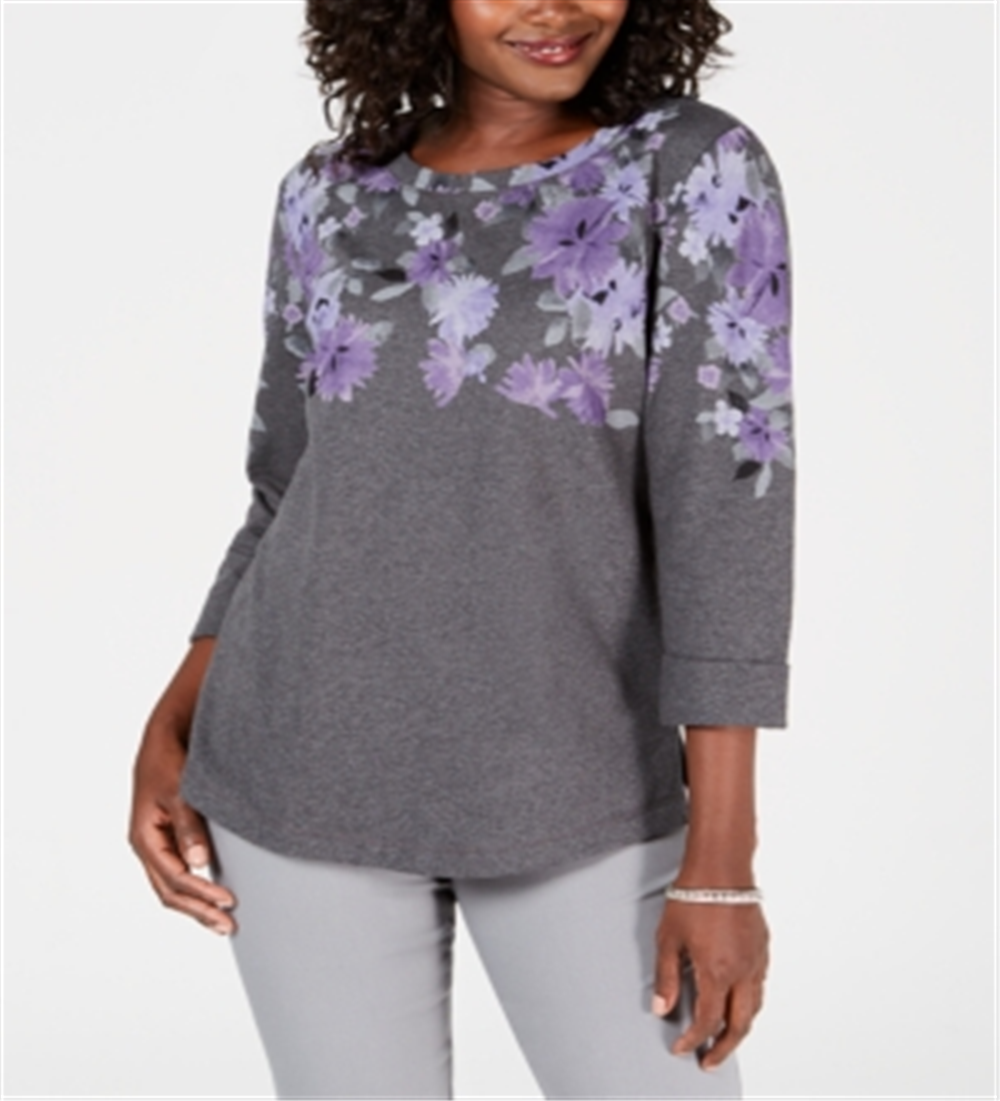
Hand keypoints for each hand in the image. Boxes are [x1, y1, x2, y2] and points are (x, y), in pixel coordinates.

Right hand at [128, 720, 237, 935]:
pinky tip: (213, 893)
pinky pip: (179, 870)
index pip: (174, 878)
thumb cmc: (168, 762)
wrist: (165, 738)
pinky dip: (195, 886)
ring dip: (196, 904)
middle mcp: (148, 845)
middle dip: (198, 911)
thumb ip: (189, 827)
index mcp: (144, 838)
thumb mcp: (179, 791)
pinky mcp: (169, 837)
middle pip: (170, 891)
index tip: (228, 902)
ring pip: (172, 885)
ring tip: (222, 920)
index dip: (201, 894)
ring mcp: (157, 843)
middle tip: (228, 925)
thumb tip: (199, 864)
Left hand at [651, 897, 768, 1069]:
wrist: (720, 867)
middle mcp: (741, 971)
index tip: (682, 1048)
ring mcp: (756, 960)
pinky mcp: (762, 947)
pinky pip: (760, 985)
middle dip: (723, 1048)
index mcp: (716, 972)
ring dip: (739, 1028)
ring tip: (725, 1038)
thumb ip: (666, 976)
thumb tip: (662, 1008)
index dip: (693, 1040)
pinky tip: (739, 1000)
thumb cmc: (693, 896)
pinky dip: (750, 1002)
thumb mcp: (668, 938)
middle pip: (738, 1025)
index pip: (706, 1020)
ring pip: (754, 1007)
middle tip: (710, 1061)